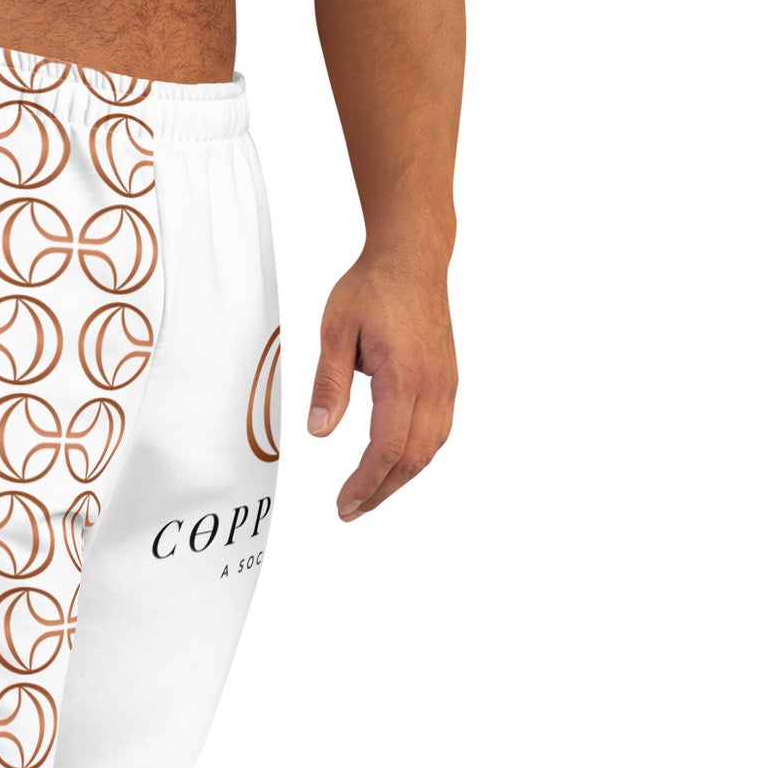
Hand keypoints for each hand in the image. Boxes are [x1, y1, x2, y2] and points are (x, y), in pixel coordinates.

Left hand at [306, 253, 456, 520]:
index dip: (365, 483)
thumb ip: (328, 383)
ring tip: (367, 496)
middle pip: (412, 459)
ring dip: (399, 479)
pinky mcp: (448, 381)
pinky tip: (394, 466)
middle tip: (348, 511)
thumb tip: (319, 431)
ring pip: (429, 450)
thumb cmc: (373, 287)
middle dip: (379, 492)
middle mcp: (433, 384)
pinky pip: (437, 432)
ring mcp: (446, 383)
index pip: (387, 447)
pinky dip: (415, 457)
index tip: (343, 503)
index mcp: (404, 374)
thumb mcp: (335, 331)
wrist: (413, 256)